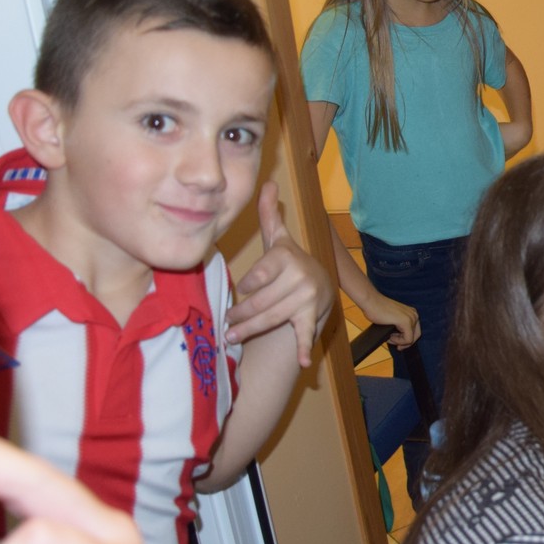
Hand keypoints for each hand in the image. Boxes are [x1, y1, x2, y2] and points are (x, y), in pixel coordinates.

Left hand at [227, 183, 335, 365]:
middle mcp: (300, 276)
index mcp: (286, 257)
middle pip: (260, 300)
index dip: (246, 286)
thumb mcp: (277, 240)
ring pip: (271, 317)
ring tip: (231, 338)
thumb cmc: (287, 264)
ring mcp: (307, 298)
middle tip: (225, 323)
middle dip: (240, 315)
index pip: (258, 275)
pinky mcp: (313, 317)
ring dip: (250, 331)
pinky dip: (303, 348)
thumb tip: (267, 181)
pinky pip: (304, 332)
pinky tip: (301, 362)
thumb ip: (269, 215)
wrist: (319, 286)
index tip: (239, 291)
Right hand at [363, 292, 421, 347]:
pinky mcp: (406, 322)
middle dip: (405, 343)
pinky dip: (398, 341)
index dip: (406, 341)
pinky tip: (390, 336)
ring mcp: (411, 318)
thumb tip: (401, 342)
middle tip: (397, 346)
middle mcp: (414, 314)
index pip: (415, 332)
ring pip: (411, 339)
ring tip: (389, 337)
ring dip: (399, 342)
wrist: (370, 301)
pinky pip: (407, 339)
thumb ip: (399, 328)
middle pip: (415, 336)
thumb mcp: (392, 320)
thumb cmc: (377, 310)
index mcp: (411, 313)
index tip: (398, 344)